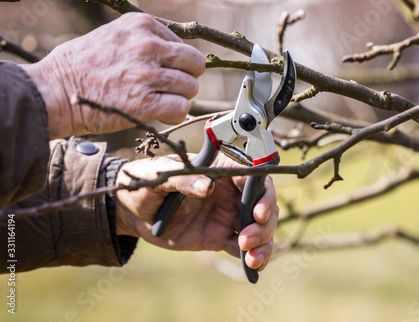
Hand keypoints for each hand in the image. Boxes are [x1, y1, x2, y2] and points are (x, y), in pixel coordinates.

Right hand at [22, 13, 204, 138]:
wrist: (53, 91)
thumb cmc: (79, 66)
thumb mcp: (112, 35)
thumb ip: (143, 41)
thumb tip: (173, 56)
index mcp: (141, 25)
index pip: (184, 46)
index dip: (176, 64)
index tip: (160, 73)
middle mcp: (148, 46)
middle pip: (194, 65)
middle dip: (185, 79)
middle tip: (168, 89)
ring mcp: (147, 75)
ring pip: (190, 87)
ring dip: (179, 98)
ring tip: (157, 101)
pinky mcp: (144, 103)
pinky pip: (181, 108)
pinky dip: (175, 114)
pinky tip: (159, 114)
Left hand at [114, 154, 277, 270]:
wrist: (133, 210)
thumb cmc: (147, 183)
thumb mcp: (160, 176)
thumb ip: (183, 179)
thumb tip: (206, 186)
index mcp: (220, 170)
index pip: (253, 177)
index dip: (263, 194)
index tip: (257, 212)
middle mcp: (230, 192)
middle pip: (263, 204)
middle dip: (265, 223)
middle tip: (247, 238)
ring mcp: (227, 215)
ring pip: (259, 228)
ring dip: (263, 242)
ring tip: (251, 257)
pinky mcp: (220, 236)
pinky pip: (244, 247)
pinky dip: (254, 258)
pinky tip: (253, 268)